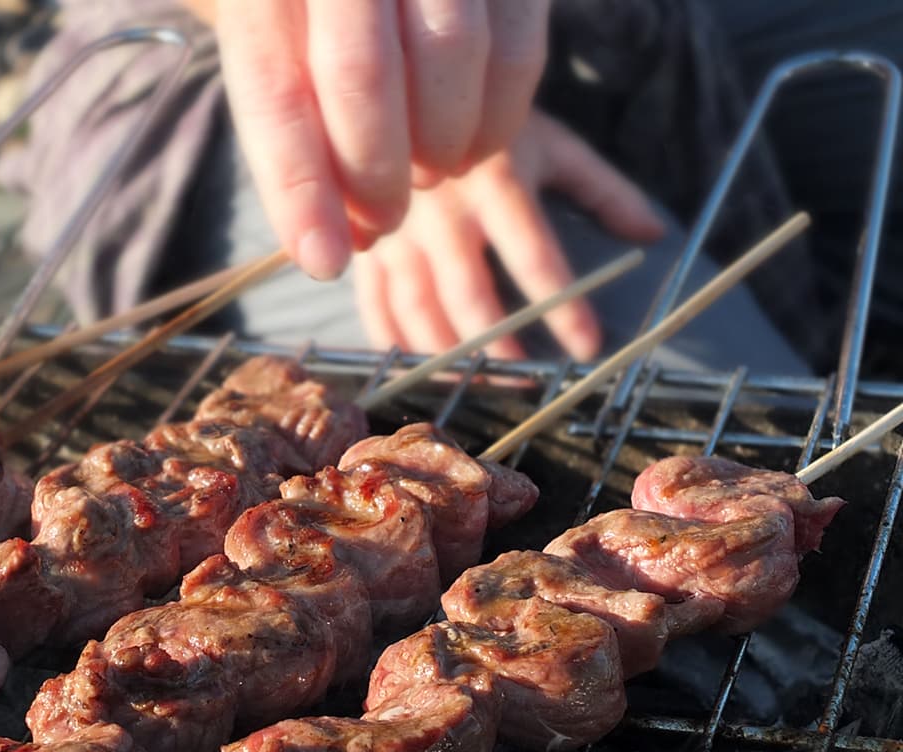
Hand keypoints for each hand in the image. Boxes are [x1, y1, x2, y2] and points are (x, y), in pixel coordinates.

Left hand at [214, 0, 549, 279]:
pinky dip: (496, 121)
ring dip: (440, 147)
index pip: (273, 92)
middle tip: (384, 219)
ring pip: (450, 53)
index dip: (299, 187)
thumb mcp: (278, 64)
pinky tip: (471, 144)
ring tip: (427, 173)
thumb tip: (327, 252)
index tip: (324, 259)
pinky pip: (514, 50)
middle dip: (375, 173)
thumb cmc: (312, 24)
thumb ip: (294, 146)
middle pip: (360, 73)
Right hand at [353, 110, 665, 360]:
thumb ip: (602, 189)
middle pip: (468, 294)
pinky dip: (396, 345)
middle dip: (499, 344)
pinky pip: (375, 307)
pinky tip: (424, 369)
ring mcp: (396, 231)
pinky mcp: (367, 247)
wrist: (402, 97)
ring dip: (449, 357)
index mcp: (496, 180)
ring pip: (417, 309)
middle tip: (528, 377)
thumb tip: (654, 235)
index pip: (536, 257)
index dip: (563, 308)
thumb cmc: (489, 129)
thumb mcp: (551, 145)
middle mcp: (442, 210)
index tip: (587, 347)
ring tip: (482, 384)